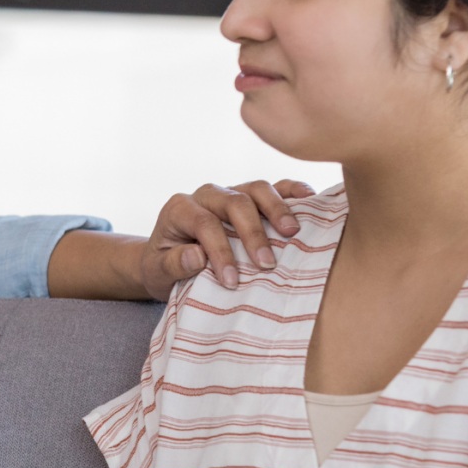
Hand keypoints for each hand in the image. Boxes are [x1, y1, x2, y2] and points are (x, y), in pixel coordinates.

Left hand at [138, 180, 313, 294]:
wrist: (166, 257)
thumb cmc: (163, 266)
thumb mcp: (157, 272)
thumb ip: (173, 264)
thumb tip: (196, 256)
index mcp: (180, 209)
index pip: (205, 224)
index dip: (220, 252)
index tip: (233, 281)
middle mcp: (206, 195)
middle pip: (234, 203)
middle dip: (253, 233)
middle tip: (267, 264)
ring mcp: (230, 192)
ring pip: (256, 188)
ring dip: (277, 209)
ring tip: (293, 233)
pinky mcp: (249, 196)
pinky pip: (273, 186)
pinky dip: (292, 189)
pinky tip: (310, 197)